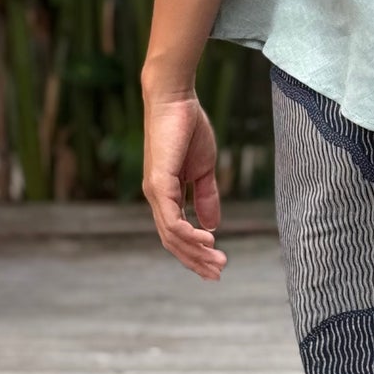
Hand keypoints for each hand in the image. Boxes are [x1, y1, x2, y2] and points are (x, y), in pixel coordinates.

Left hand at [142, 90, 227, 280]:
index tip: (216, 265)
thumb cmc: (188, 129)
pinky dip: (187, 232)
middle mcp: (156, 197)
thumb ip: (206, 196)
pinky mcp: (158, 183)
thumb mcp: (203, 169)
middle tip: (219, 273)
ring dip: (195, 251)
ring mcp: (154, 191)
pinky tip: (207, 239)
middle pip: (173, 240)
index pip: (177, 233)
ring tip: (218, 260)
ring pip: (172, 234)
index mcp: (166, 195)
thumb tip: (213, 225)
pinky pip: (171, 217)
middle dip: (196, 259)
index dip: (195, 251)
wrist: (175, 100)